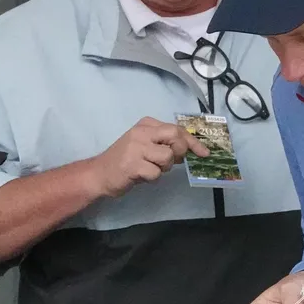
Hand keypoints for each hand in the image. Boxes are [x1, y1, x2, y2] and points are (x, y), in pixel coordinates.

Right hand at [89, 117, 209, 197]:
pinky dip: (152, 178)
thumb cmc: (126, 161)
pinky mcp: (132, 164)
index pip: (177, 129)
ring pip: (167, 157)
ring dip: (163, 168)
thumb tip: (191, 150)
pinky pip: (156, 173)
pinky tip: (140, 176)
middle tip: (173, 161)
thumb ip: (165, 144)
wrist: (100, 174)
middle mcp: (142, 132)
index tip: (204, 153)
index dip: (193, 141)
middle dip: (179, 151)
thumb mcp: (146, 146)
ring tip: (149, 169)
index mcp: (146, 124)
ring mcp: (136, 147)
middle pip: (175, 136)